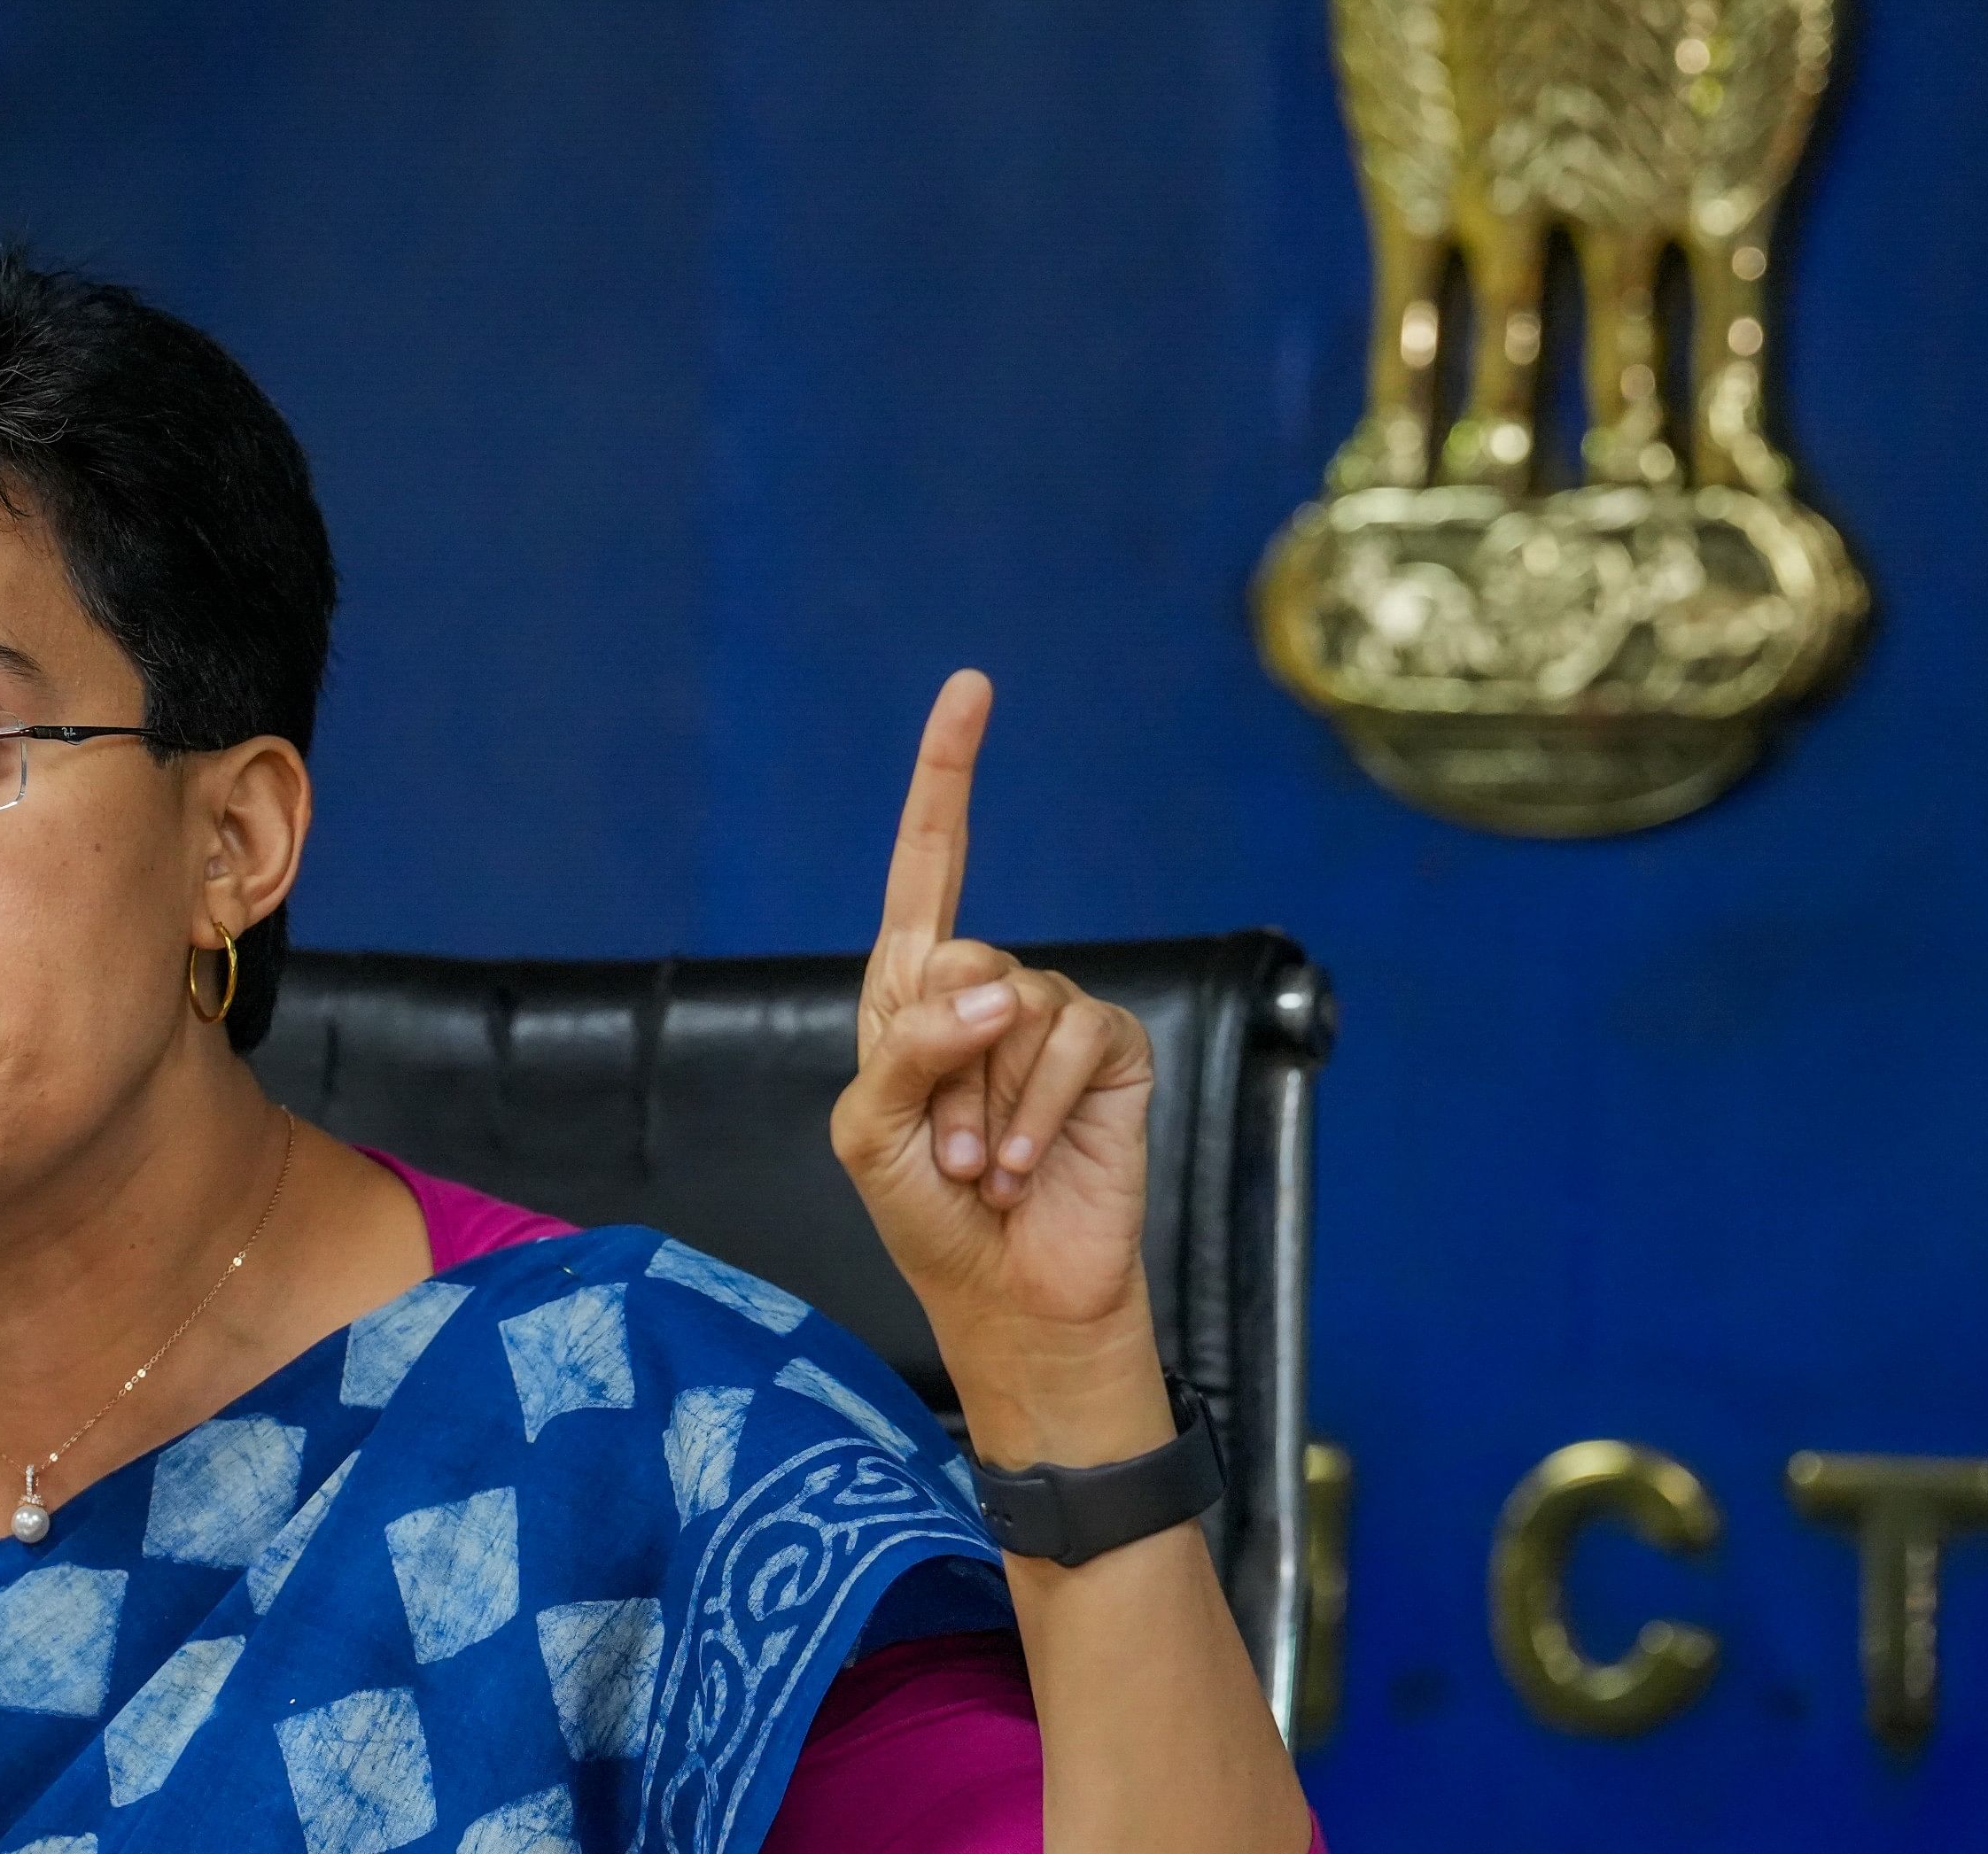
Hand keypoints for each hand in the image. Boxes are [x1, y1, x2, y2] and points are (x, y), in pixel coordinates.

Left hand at [830, 672, 1170, 1461]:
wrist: (1010, 1297)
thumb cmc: (929, 1216)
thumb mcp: (876, 1131)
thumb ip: (910, 1046)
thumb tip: (999, 988)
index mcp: (913, 995)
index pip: (928, 865)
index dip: (946, 778)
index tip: (970, 690)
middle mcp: (986, 992)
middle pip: (960, 955)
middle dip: (944, 1063)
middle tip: (951, 1149)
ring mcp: (1053, 1018)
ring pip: (1014, 1007)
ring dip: (989, 1106)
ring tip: (989, 1169)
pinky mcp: (1111, 1052)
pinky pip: (1071, 1039)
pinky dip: (1039, 1110)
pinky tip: (1030, 1169)